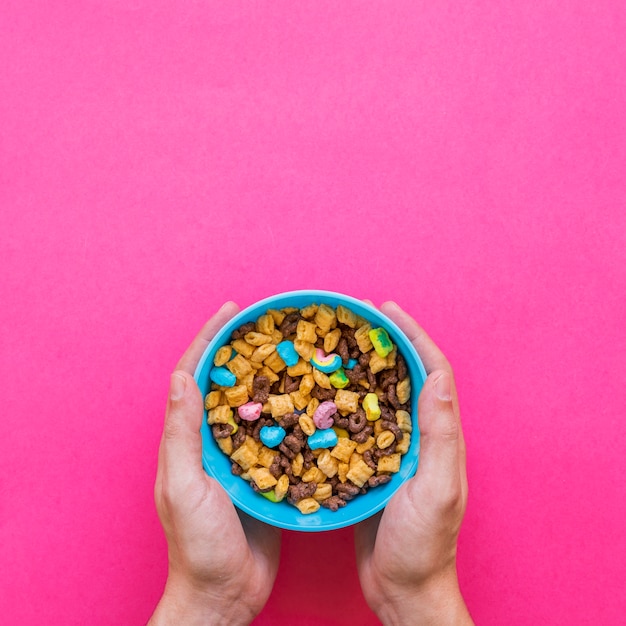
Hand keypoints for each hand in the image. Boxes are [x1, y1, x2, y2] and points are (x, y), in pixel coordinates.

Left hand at [149, 302, 280, 625]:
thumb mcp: (184, 487)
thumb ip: (183, 435)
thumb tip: (181, 377)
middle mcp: (212, 441)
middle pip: (226, 382)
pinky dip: (289, 409)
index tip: (232, 311)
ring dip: (269, 374)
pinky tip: (311, 399)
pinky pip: (276, 431)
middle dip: (243, 348)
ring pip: (254, 403)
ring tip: (294, 350)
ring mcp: (239, 456)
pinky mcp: (264, 473)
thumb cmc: (199, 545)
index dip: (211, 339)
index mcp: (189, 439)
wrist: (225, 594)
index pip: (195, 375)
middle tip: (269, 323)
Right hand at [354, 302, 471, 624]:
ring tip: (341, 344)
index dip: (413, 336)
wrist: (403, 589)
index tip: (387, 311)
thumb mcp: (436, 489)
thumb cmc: (421, 545)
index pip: (433, 371)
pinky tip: (326, 393)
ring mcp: (396, 451)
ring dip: (367, 366)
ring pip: (383, 395)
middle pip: (408, 376)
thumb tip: (438, 377)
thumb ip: (440, 435)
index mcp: (440, 437)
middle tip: (360, 319)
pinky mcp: (374, 466)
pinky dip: (348, 399)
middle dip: (388, 342)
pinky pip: (362, 422)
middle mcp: (421, 437)